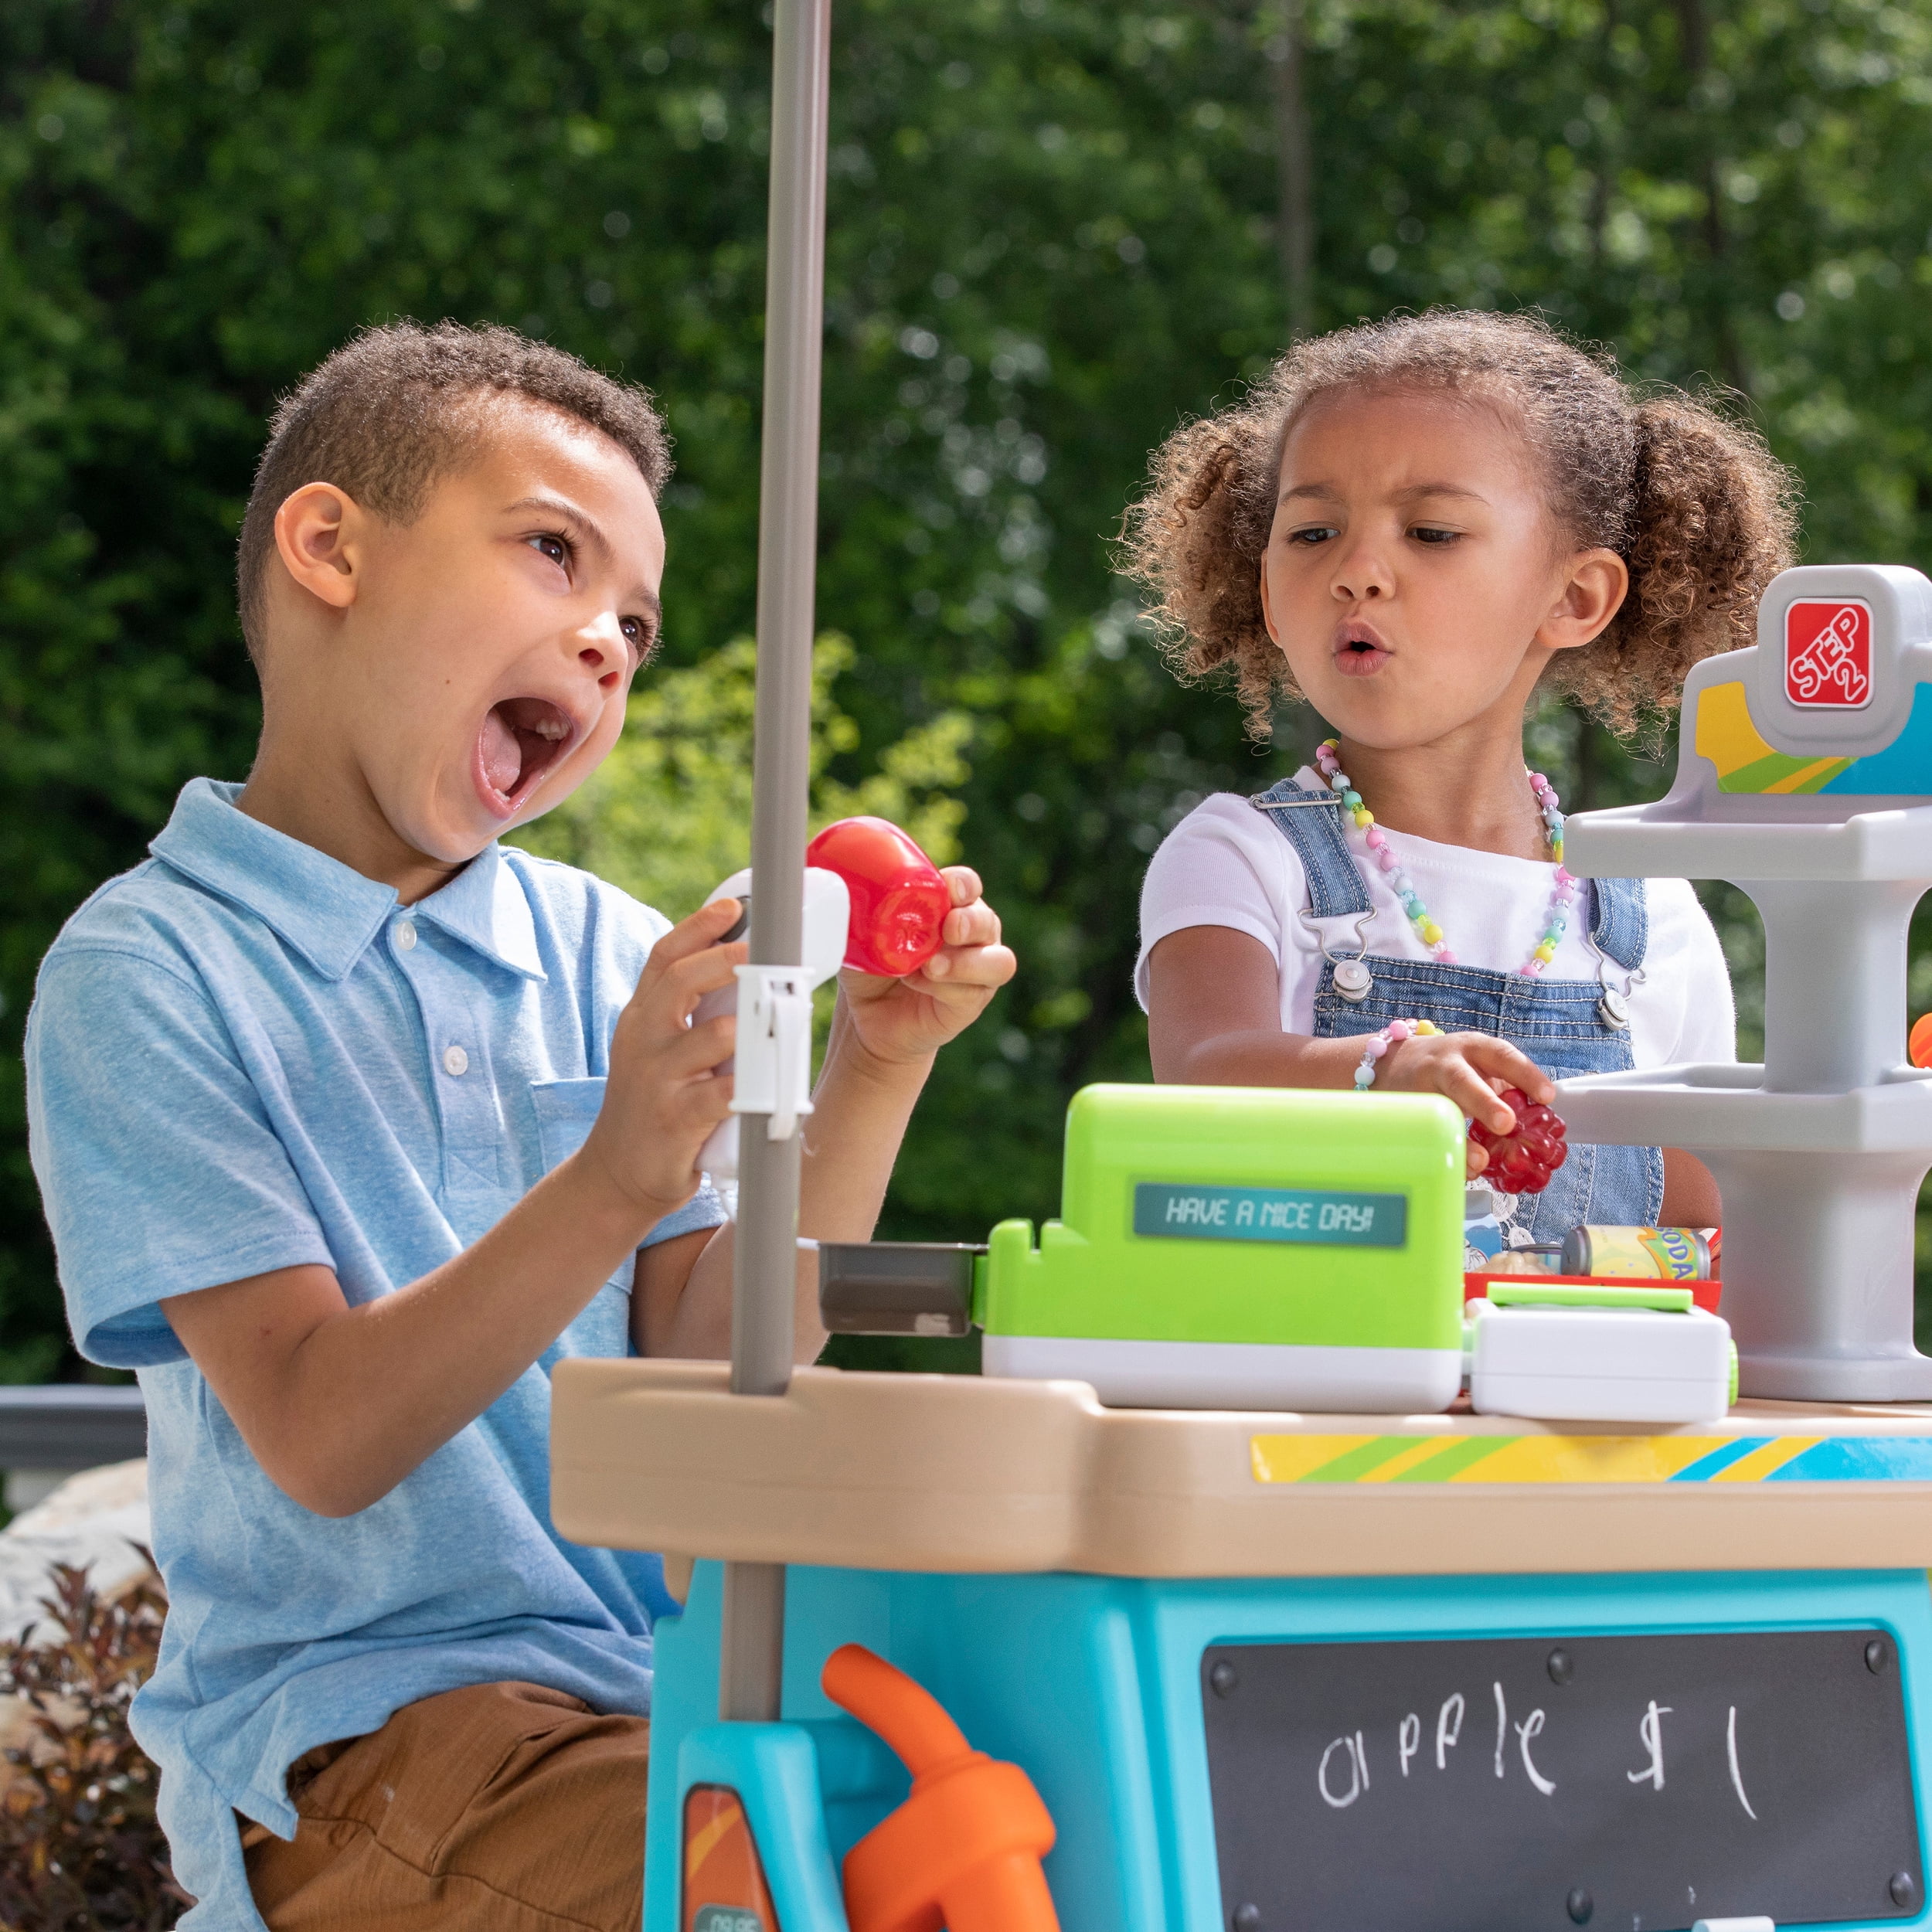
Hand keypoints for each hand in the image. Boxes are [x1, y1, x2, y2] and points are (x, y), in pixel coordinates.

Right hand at [579, 898, 743, 1221]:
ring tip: (778, 1020)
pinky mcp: (676, 1118)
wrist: (617, 1173)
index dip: (698, 926)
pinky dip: (752, 1085)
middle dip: (729, 960)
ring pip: (714, 1036)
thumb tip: (744, 971)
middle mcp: (644, 1040)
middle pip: (683, 980)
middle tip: (763, 952)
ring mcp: (658, 1079)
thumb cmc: (651, 1102)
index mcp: (642, 1017)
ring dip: (752, 1026)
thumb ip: (685, 1013)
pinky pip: (723, 1093)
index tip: (732, 906)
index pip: (665, 957)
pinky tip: (770, 1082)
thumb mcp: (655, 1049)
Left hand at [836, 866, 1016, 1069]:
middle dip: (969, 922)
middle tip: (946, 928)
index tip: (948, 888)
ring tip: (932, 966)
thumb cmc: (870, 967)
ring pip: (998, 960)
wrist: (868, 1015)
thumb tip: (838, 884)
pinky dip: (947, 987)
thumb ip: (860, 912)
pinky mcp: (973, 1000)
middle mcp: (971, 934)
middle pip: (987, 920)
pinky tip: (920, 983)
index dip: (963, 884)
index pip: (967, 886)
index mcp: (949, 906)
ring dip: (966, 962)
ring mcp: (977, 969)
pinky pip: (975, 992)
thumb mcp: (860, 935)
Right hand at [1372, 1028, 1552, 1178]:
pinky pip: (1426, 1135)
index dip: (1525, 1075)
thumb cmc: (1452, 1069)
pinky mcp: (1408, 1111)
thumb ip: (1507, 1090)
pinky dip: (1445, 1154)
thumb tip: (1541, 1128)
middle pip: (1462, 1081)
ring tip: (1480, 1161)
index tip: (1546, 1097)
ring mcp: (1423, 1089)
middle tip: (1506, 1124)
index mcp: (1474, 1049)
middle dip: (1484, 1102)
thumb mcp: (1479, 1065)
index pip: (1502, 1056)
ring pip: (1438, 1111)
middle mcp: (1446, 1065)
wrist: (1393, 1064)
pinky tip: (1464, 1170)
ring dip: (1460, 1137)